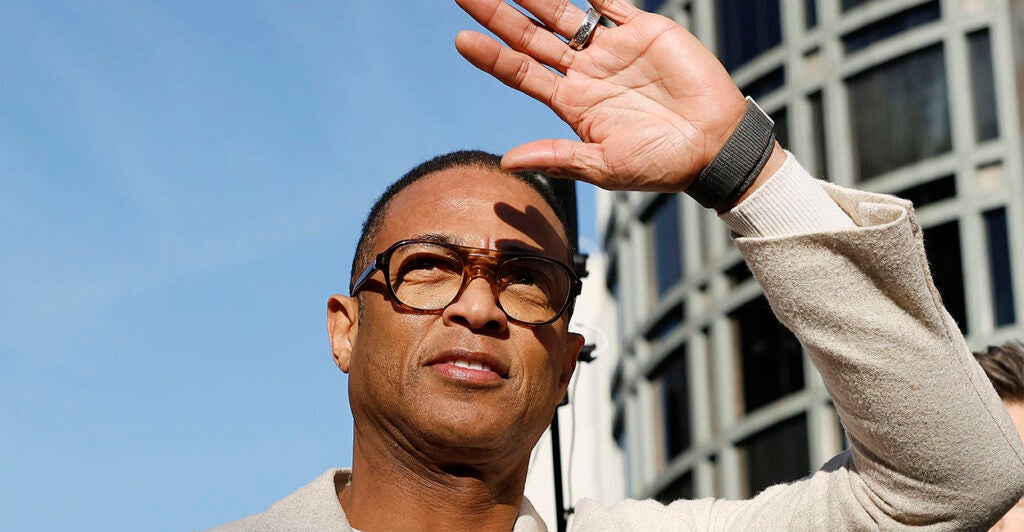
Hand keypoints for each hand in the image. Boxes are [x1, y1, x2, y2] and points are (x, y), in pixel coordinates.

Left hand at [454, 0, 748, 192]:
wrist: (715, 147)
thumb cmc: (661, 165)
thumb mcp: (605, 167)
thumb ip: (558, 157)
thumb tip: (507, 161)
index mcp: (571, 103)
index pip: (520, 72)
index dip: (491, 56)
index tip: (461, 40)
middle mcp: (585, 72)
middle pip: (530, 36)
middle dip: (498, 13)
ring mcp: (612, 49)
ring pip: (563, 13)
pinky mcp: (643, 30)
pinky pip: (611, 1)